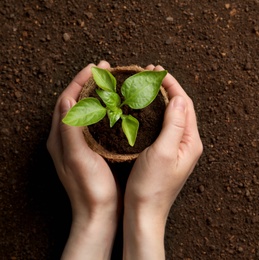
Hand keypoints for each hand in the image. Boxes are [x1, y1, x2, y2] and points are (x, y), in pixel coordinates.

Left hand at [47, 61, 118, 259]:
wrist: (99, 213)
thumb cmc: (89, 188)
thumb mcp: (77, 158)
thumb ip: (70, 129)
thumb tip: (67, 99)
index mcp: (61, 138)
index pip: (67, 100)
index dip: (80, 81)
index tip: (97, 68)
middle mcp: (69, 138)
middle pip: (77, 103)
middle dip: (90, 84)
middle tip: (108, 71)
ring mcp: (82, 144)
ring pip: (88, 112)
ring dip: (99, 96)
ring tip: (115, 85)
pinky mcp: (94, 150)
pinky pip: (98, 124)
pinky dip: (107, 111)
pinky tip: (120, 108)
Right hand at [123, 65, 202, 258]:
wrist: (144, 214)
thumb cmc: (152, 187)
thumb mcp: (164, 152)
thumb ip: (174, 124)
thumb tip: (179, 98)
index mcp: (191, 142)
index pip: (185, 104)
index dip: (172, 84)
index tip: (156, 70)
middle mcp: (187, 144)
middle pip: (180, 108)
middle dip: (166, 88)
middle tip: (149, 73)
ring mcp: (177, 150)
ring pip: (171, 116)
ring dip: (161, 99)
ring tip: (145, 86)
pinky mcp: (166, 155)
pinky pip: (163, 126)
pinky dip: (155, 113)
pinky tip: (143, 109)